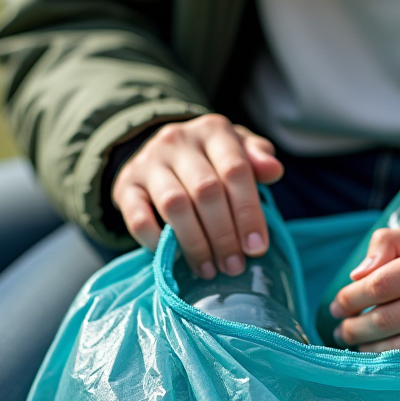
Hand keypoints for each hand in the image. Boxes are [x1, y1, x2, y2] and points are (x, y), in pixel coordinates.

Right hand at [112, 114, 283, 277]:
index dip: (248, 213)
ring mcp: (148, 162)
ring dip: (195, 243)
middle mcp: (178, 141)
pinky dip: (155, 239)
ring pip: (174, 205)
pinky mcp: (125, 186)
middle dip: (224, 235)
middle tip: (234, 266)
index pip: (235, 171)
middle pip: (206, 191)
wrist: (159, 155)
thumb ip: (258, 160)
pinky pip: (138, 216)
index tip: (257, 248)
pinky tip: (171, 256)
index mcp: (212, 131)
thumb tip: (274, 171)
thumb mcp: (237, 151)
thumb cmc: (210, 160)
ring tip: (209, 269)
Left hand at [329, 224, 399, 368]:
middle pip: (386, 320)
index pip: (380, 284)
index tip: (337, 305)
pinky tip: (384, 357)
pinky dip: (397, 365)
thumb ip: (388, 243)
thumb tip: (357, 275)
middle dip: (354, 328)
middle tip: (341, 329)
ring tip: (358, 343)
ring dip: (369, 350)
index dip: (350, 298)